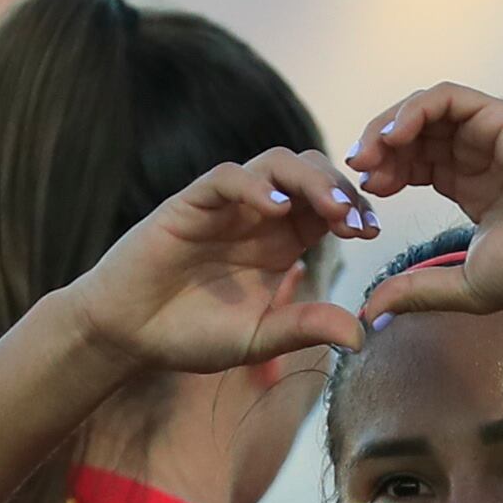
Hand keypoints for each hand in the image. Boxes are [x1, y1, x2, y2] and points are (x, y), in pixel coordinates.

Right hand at [63, 148, 375, 378]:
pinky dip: (254, 186)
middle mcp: (259, 214)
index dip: (354, 210)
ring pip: (276, 164)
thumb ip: (305, 328)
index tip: (372, 232)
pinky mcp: (191, 203)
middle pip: (310, 173)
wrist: (129, 335)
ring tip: (330, 209)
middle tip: (358, 219)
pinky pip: (228, 178)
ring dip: (309, 180)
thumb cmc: (191, 335)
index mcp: (283, 241)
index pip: (329, 206)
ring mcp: (226, 204)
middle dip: (340, 188)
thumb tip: (361, 335)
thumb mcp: (260, 338)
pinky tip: (277, 209)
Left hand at [348, 85, 502, 318]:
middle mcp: (478, 153)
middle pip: (414, 135)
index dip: (388, 174)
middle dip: (380, 150)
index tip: (367, 196)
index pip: (417, 164)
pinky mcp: (496, 115)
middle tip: (359, 173)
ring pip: (424, 111)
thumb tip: (370, 312)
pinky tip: (394, 138)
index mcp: (472, 185)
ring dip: (389, 127)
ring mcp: (487, 132)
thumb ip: (417, 292)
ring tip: (370, 155)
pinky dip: (414, 111)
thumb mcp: (464, 286)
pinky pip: (445, 98)